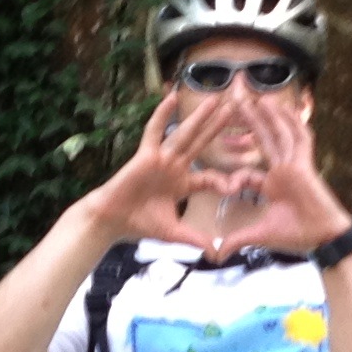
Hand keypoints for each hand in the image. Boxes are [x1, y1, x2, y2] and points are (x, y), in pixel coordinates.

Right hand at [87, 84, 249, 243]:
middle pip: (201, 144)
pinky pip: (155, 131)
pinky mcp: (146, 155)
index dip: (224, 182)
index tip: (238, 186)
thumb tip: (215, 254)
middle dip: (217, 128)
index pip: (209, 177)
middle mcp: (174, 167)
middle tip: (234, 110)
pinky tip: (173, 98)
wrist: (113, 221)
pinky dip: (162, 114)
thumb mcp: (174, 233)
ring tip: (215, 99)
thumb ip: (196, 238)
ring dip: (199, 117)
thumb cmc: (139, 224)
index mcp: (183, 184)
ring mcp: (161, 159)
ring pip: (184, 134)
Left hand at [197, 84, 351, 255]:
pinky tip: (281, 107)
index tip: (226, 186)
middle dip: (252, 122)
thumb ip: (237, 240)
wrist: (323, 238)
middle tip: (238, 101)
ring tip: (256, 97)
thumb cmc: (297, 236)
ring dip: (269, 116)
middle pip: (265, 141)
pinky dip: (292, 123)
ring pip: (281, 134)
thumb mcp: (259, 235)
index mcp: (272, 186)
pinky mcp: (305, 165)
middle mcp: (283, 171)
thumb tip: (215, 255)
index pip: (250, 173)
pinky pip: (299, 139)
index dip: (236, 177)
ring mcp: (295, 165)